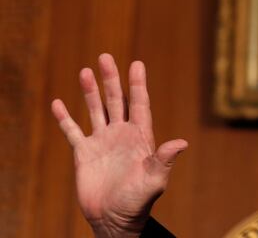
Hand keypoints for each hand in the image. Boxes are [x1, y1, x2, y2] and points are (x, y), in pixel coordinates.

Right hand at [51, 54, 186, 237]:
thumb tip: (181, 143)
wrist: (114, 219)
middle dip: (112, 79)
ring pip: (96, 110)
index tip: (137, 64)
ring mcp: (102, 142)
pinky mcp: (84, 154)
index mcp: (140, 137)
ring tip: (85, 71)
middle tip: (105, 57)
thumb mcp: (155, 179)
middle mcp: (121, 135)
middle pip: (116, 100)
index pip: (140, 104)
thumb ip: (165, 159)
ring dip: (90, 92)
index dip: (138, 84)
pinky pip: (72, 131)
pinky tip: (58, 103)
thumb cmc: (139, 201)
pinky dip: (65, 118)